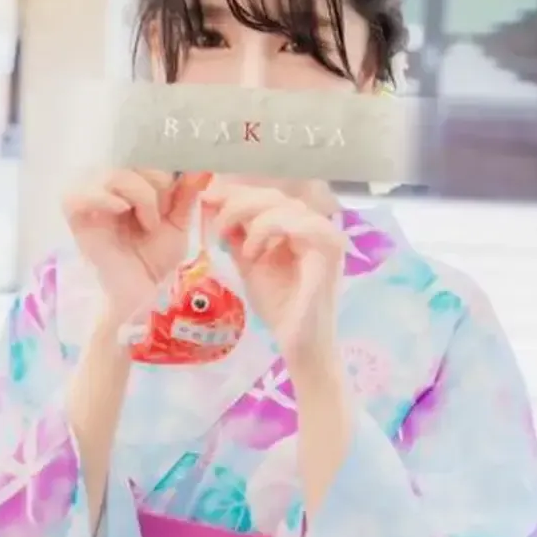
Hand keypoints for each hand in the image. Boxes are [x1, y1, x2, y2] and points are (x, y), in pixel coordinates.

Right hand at [64, 170, 210, 321]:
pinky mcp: (76, 219)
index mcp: (130, 184)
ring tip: (149, 223)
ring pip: (113, 173)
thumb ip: (186, 192)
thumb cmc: (155, 260)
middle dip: (155, 180)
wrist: (143, 295)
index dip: (163, 166)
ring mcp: (90, 201)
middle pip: (129, 157)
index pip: (143, 153)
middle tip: (162, 213)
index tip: (177, 192)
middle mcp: (107, 188)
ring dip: (140, 194)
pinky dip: (103, 197)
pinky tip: (122, 211)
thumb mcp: (177, 222)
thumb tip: (202, 165)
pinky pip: (78, 195)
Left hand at [202, 181, 345, 371]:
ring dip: (248, 214)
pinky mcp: (328, 247)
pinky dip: (267, 230)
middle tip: (211, 211)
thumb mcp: (250, 263)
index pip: (268, 197)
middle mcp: (317, 225)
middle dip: (237, 200)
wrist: (299, 343)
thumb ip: (236, 235)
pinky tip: (251, 252)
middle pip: (274, 195)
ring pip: (283, 204)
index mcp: (300, 226)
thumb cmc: (279, 306)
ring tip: (226, 236)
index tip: (208, 196)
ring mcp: (326, 234)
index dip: (237, 193)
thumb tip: (213, 203)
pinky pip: (295, 222)